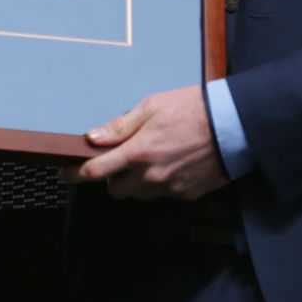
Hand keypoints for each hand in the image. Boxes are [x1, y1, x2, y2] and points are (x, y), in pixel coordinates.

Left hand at [79, 86, 230, 200]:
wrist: (235, 125)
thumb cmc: (193, 109)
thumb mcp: (152, 106)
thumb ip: (120, 126)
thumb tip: (92, 138)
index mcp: (138, 152)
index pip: (96, 172)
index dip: (76, 175)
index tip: (66, 173)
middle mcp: (151, 176)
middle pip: (116, 190)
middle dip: (113, 178)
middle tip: (121, 161)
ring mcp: (170, 189)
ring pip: (140, 195)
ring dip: (137, 183)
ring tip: (151, 161)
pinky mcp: (188, 195)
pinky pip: (164, 195)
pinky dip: (161, 184)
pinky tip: (173, 165)